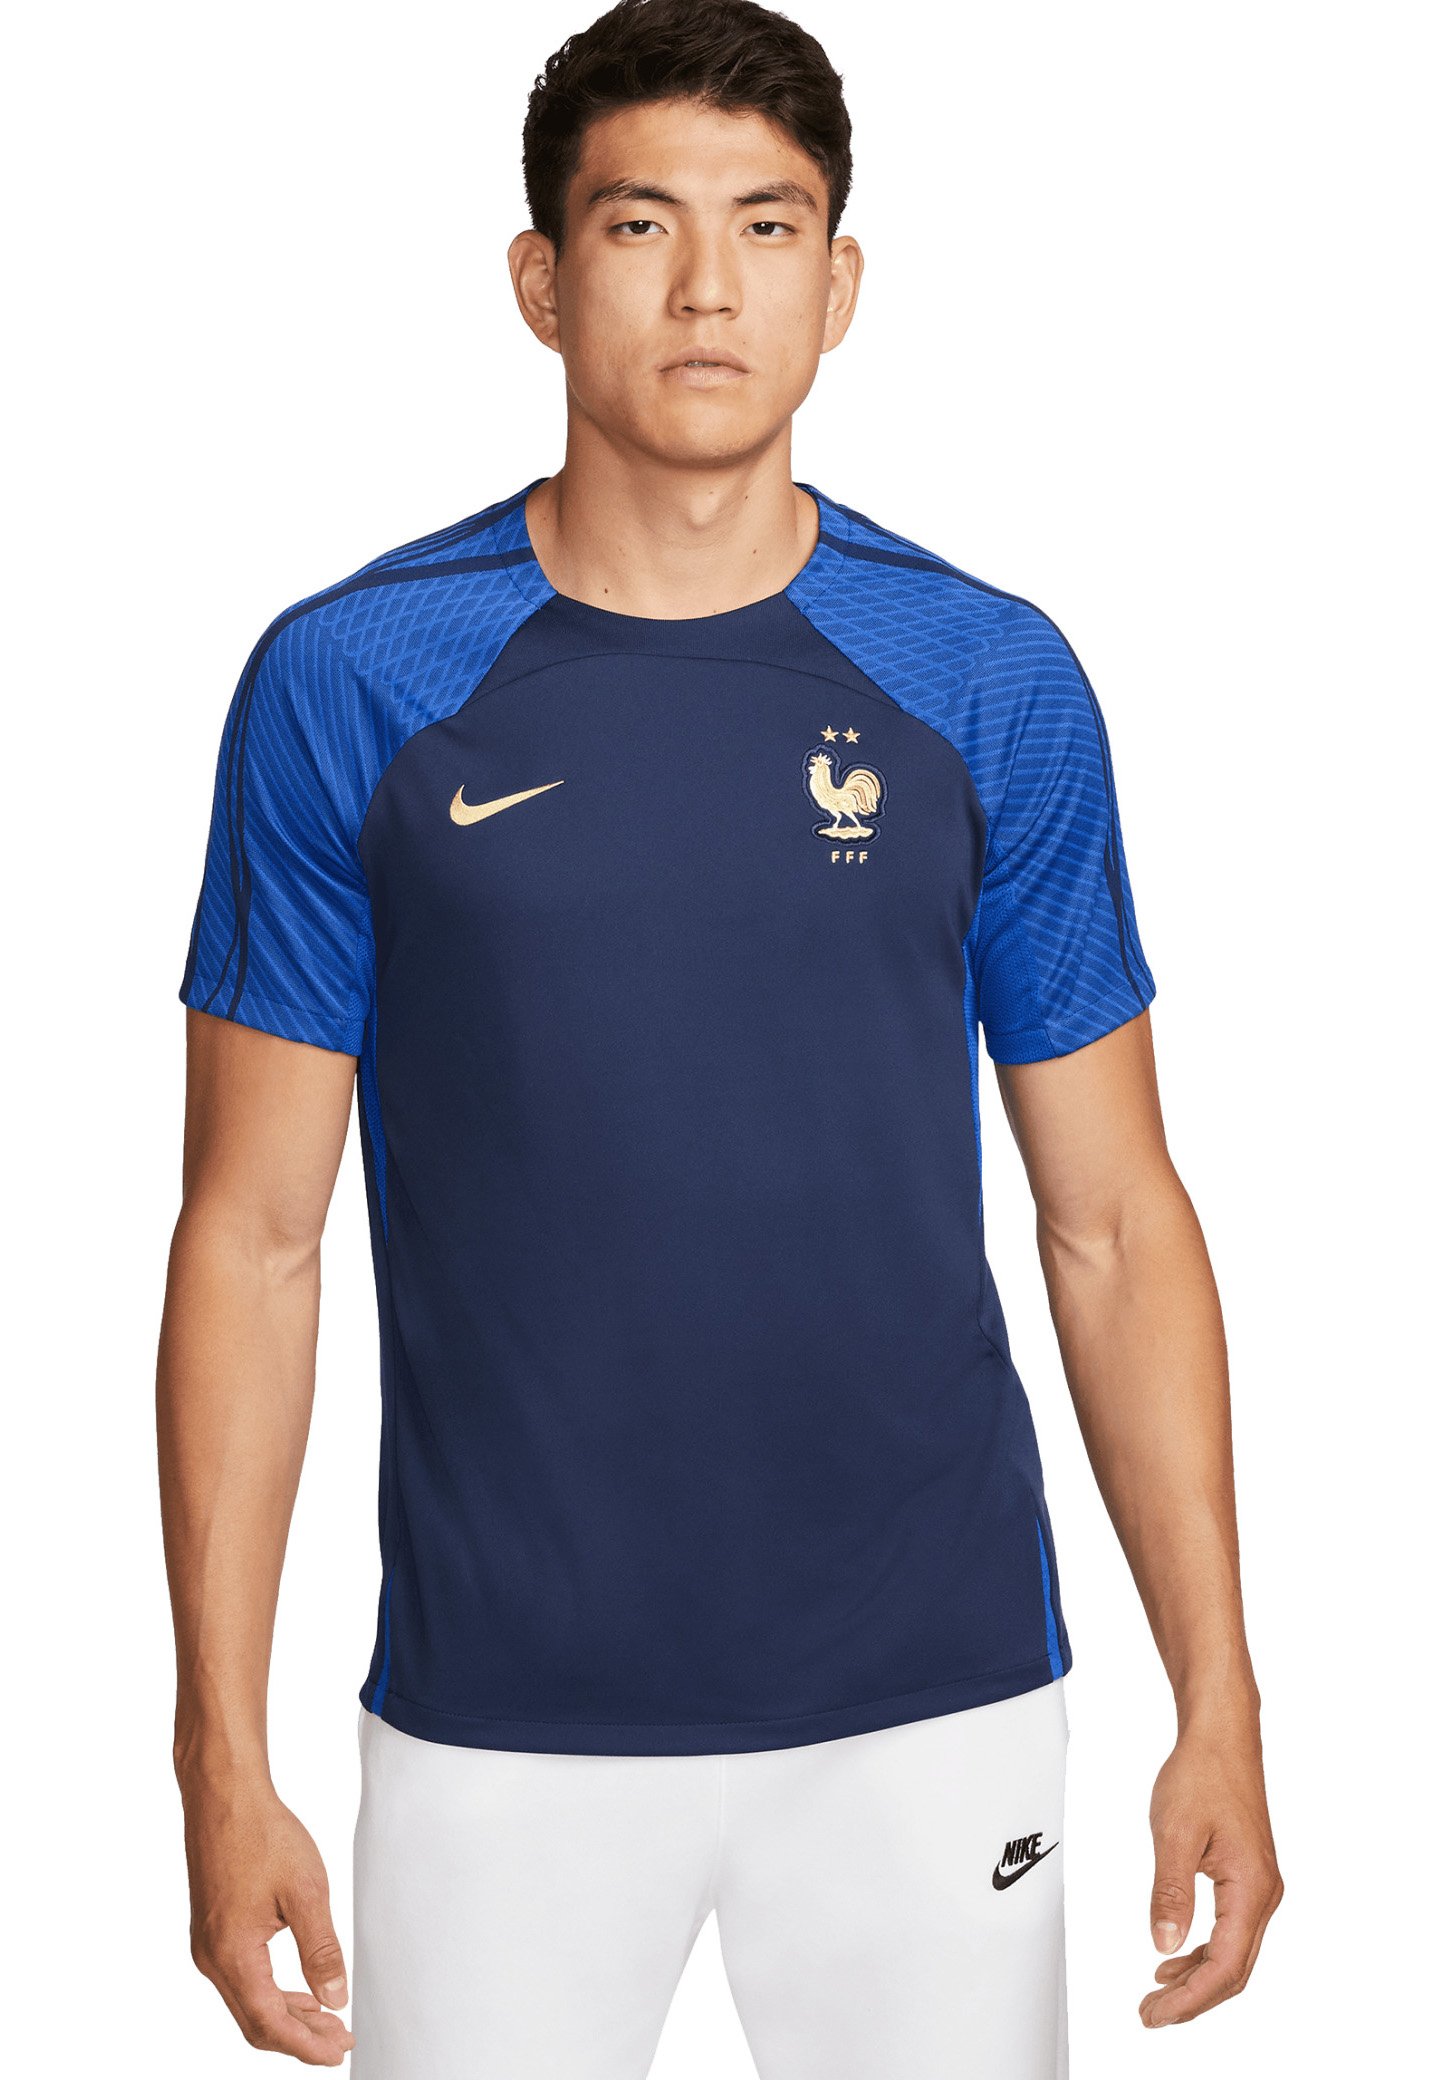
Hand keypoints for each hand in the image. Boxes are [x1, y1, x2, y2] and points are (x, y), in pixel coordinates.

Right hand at [181, 1772, 354, 2064]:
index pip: (270, 2023)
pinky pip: (241, 1980)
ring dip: (287, 2017)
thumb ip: (321, 1949)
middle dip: (299, 2038)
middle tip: (340, 2040)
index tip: (339, 2051)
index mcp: (232, 1955)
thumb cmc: (261, 1834)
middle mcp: (212, 1959)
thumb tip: (335, 1997)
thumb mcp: (306, 1891)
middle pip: (256, 2022)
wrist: (223, 1795)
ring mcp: (208, 1946)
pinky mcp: (211, 1931)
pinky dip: (271, 1993)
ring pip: (248, 2002)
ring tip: (327, 2020)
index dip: (306, 2045)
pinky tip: (299, 1990)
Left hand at [1139, 1719, 1282, 2027]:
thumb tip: (1163, 1943)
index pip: (1224, 1967)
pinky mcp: (1248, 1877)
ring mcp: (1259, 1887)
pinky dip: (1203, 1952)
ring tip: (1158, 1992)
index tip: (1155, 2013)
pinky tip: (1175, 1954)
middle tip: (1151, 2013)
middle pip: (1233, 1970)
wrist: (1221, 1737)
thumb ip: (1170, 1892)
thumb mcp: (1174, 1833)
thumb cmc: (1202, 1774)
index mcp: (1251, 1889)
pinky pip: (1230, 1931)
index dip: (1189, 1999)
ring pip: (1233, 1954)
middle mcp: (1263, 1894)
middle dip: (1193, 1998)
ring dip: (1197, 1978)